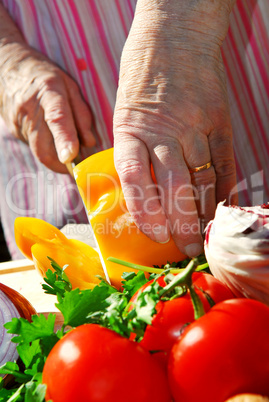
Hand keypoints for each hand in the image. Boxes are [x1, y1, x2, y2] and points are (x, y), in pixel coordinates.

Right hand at [0, 40, 94, 172]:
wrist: (7, 68)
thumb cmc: (46, 77)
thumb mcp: (70, 87)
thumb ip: (82, 114)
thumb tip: (89, 143)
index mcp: (49, 91)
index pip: (57, 118)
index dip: (64, 139)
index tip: (70, 157)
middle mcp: (30, 109)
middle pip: (44, 148)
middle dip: (63, 165)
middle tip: (78, 165)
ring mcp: (19, 123)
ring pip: (41, 152)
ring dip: (57, 157)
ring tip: (67, 147)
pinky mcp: (15, 132)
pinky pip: (35, 147)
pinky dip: (48, 148)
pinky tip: (51, 135)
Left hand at [113, 0, 237, 256]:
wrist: (175, 35)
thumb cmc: (143, 74)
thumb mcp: (124, 110)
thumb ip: (133, 149)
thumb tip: (140, 190)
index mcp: (131, 128)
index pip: (134, 176)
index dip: (143, 209)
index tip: (152, 233)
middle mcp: (164, 131)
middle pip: (174, 185)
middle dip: (180, 222)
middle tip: (184, 249)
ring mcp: (195, 126)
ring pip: (201, 178)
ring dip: (203, 211)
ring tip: (202, 237)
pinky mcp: (218, 121)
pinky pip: (223, 161)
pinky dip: (223, 187)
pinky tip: (221, 207)